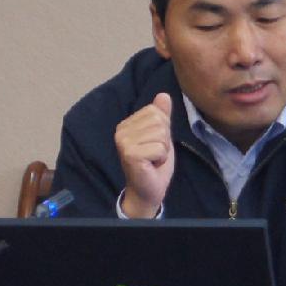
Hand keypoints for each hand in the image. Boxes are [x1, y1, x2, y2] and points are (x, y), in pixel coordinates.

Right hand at [114, 93, 174, 218]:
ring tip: (152, 159)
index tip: (154, 144)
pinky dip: (161, 158)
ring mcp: (124, 142)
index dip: (163, 130)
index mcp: (127, 124)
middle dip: (164, 140)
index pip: (156, 112)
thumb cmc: (154, 163)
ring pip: (161, 134)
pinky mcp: (130, 154)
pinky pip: (160, 148)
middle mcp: (121, 130)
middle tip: (154, 154)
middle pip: (159, 122)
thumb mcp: (161, 136)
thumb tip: (164, 95)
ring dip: (163, 150)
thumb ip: (162, 116)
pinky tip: (151, 165)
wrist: (148, 190)